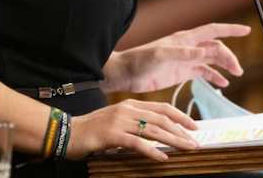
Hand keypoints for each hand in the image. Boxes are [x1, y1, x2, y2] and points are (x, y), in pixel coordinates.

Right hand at [66, 99, 197, 160]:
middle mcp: (127, 109)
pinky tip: (163, 158)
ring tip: (186, 149)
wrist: (68, 132)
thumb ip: (135, 122)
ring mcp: (120, 121)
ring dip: (173, 141)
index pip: (162, 108)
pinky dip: (152, 151)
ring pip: (154, 130)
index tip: (194, 126)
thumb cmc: (92, 129)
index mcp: (130, 104)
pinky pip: (137, 143)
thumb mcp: (116, 120)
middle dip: (181, 131)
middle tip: (195, 142)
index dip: (180, 116)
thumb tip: (157, 132)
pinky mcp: (112, 135)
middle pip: (162, 119)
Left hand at [104, 23, 250, 93]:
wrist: (127, 74)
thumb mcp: (160, 55)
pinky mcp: (182, 72)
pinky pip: (203, 72)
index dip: (230, 30)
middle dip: (229, 56)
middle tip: (238, 70)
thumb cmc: (140, 60)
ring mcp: (186, 60)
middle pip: (216, 48)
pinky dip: (214, 76)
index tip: (247, 31)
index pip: (213, 30)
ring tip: (236, 74)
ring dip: (225, 66)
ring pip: (212, 60)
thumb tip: (202, 51)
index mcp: (185, 39)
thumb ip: (181, 53)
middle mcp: (188, 47)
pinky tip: (223, 83)